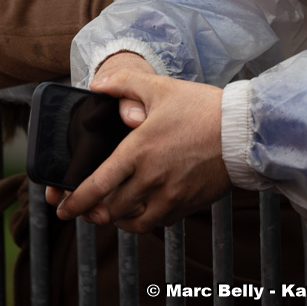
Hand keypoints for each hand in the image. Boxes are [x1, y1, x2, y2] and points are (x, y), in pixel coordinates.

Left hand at [46, 61, 229, 230]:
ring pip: (132, 222)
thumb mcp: (161, 88)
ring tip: (111, 212)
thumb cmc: (202, 107)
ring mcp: (169, 196)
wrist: (242, 131)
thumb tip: (97, 85)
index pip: (97, 185)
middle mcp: (150, 178)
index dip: (76, 202)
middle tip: (87, 210)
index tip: (64, 209)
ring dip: (117, 219)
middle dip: (93, 213)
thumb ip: (125, 84)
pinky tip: (141, 210)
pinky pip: (156, 223)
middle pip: (110, 209)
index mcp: (139, 150)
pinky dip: (142, 221)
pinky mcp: (185, 205)